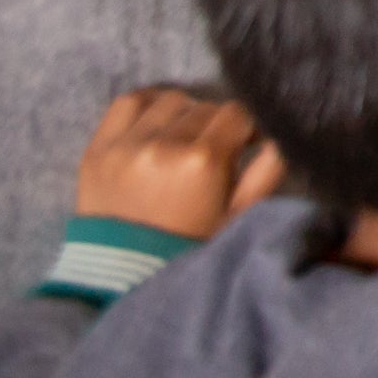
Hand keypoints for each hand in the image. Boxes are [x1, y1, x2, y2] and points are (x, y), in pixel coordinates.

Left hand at [71, 89, 263, 239]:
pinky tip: (156, 120)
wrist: (122, 276)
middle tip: (213, 148)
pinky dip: (147, 105)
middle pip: (204, 106)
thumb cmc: (188, 246)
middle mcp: (164, 144)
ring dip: (184, 114)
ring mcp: (126, 145)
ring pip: (170, 101)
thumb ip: (268, 171)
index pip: (237, 113)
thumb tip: (280, 136)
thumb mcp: (239, 217)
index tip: (245, 145)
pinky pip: (127, 103)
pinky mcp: (97, 149)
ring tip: (182, 137)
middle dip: (216, 124)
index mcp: (204, 161)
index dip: (246, 127)